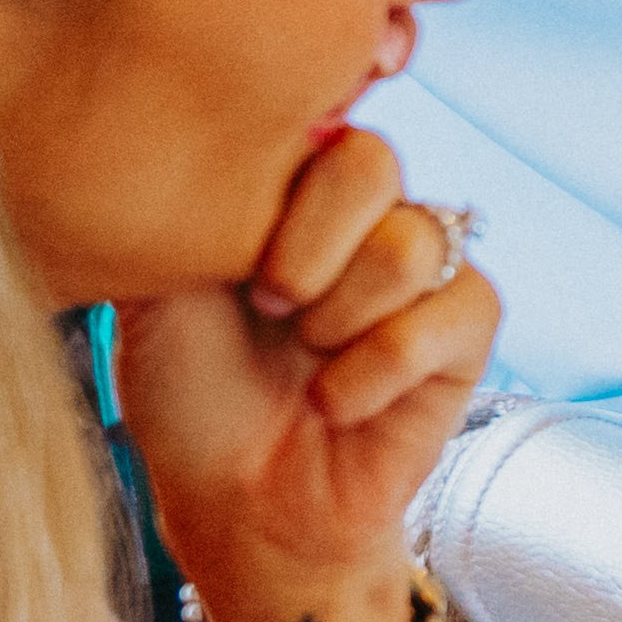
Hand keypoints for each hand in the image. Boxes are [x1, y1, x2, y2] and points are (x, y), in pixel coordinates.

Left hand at [109, 126, 498, 621]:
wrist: (236, 505)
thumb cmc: (190, 400)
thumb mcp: (156, 287)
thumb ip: (193, 200)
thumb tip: (194, 127)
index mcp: (293, 190)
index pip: (315, 116)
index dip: (276, 178)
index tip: (228, 255)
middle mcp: (367, 217)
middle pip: (373, 161)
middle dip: (304, 247)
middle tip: (264, 308)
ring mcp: (424, 272)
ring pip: (409, 243)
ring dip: (337, 317)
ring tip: (303, 360)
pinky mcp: (465, 334)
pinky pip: (446, 317)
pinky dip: (373, 371)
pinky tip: (336, 403)